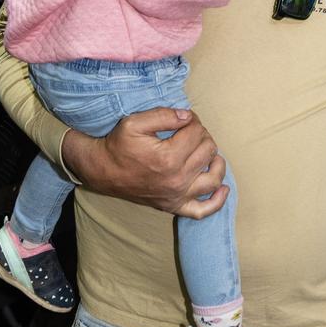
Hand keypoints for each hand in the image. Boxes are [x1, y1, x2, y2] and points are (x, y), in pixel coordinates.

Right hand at [61, 107, 227, 218]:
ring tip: (208, 152)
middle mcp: (177, 179)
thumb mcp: (135, 122)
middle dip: (202, 136)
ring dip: (216, 162)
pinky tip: (222, 188)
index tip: (183, 119)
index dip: (193, 120)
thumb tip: (188, 116)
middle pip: (208, 150)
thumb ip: (164, 115)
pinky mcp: (174, 206)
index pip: (197, 132)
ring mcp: (177, 196)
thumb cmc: (119, 145)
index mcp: (168, 157)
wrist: (103, 171)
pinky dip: (217, 201)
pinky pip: (202, 211)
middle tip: (189, 132)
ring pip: (213, 178)